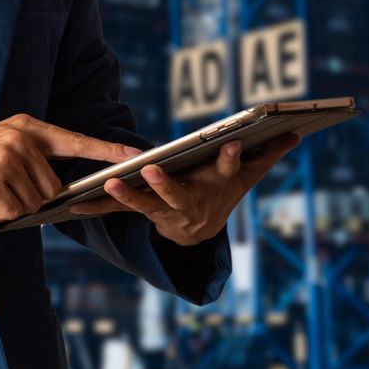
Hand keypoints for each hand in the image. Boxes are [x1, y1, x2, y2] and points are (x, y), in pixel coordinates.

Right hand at [0, 114, 139, 220]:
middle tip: (4, 187)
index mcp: (29, 128)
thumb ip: (37, 160)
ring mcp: (5, 156)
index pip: (76, 140)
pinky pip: (14, 211)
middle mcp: (20, 138)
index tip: (134, 154)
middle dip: (32, 197)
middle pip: (53, 187)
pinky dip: (0, 214)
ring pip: (35, 202)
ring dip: (15, 206)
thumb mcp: (7, 148)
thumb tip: (62, 190)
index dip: (107, 149)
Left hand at [65, 133, 300, 245]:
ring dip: (126, 195)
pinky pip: (117, 212)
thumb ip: (267, 156)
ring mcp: (163, 211)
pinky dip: (95, 207)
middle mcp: (188, 203)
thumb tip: (296, 134)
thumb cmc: (222, 194)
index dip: (230, 160)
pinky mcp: (142, 213)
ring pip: (143, 205)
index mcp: (215, 188)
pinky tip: (72, 205)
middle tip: (152, 170)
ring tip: (108, 183)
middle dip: (166, 184)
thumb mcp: (246, 178)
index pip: (226, 172)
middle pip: (177, 195)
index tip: (234, 144)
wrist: (199, 234)